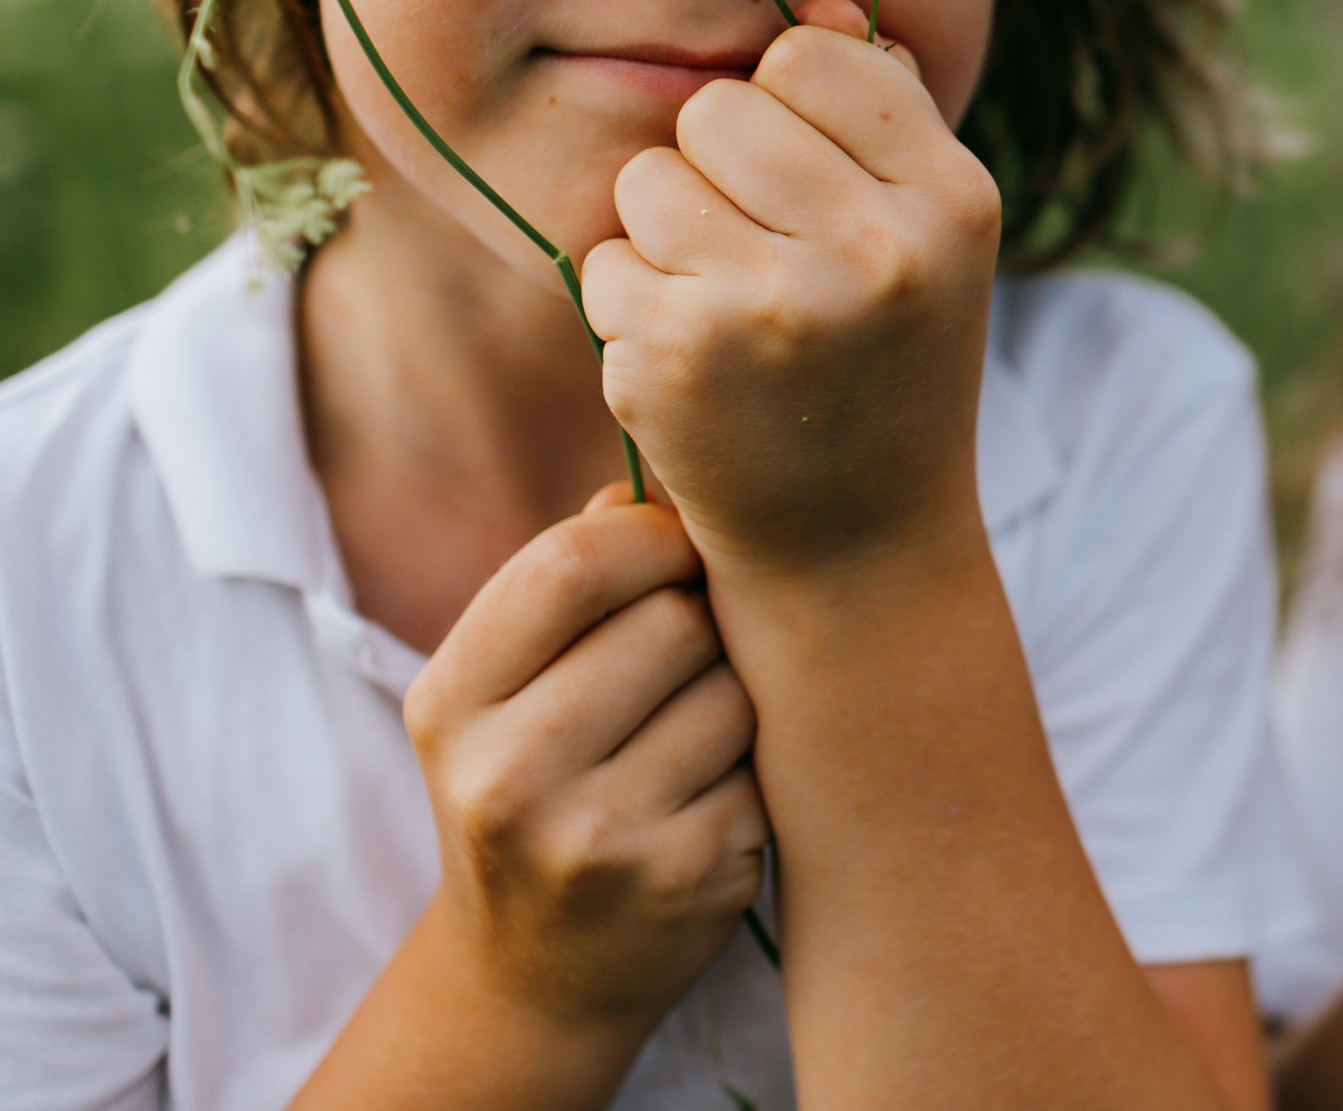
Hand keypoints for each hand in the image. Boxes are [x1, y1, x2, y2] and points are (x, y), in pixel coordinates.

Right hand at [402, 490, 769, 1036]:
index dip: (653, 538)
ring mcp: (600, 839)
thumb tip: (648, 487)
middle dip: (700, 625)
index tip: (677, 554)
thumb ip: (567, 579)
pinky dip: (757, 771)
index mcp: (452, 702)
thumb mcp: (502, 692)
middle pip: (675, 621)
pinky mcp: (689, 879)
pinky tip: (713, 800)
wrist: (531, 977)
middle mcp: (509, 776)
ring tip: (692, 736)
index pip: (575, 561)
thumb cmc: (533, 788)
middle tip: (684, 664)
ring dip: (738, 698)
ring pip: (736, 691)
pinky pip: (768, 766)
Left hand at [582, 0, 1002, 575]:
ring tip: (726, 308)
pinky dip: (628, 306)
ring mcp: (774, 304)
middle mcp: (876, 248)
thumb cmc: (888, 365)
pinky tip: (690, 362)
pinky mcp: (681, 357)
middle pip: (718, 108)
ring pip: (650, 177)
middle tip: (760, 258)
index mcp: (953, 200)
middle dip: (718, 172)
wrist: (860, 549)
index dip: (790, 115)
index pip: (812, 56)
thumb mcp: (927, 236)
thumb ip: (881, 109)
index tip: (812, 193)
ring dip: (664, 237)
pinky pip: (605, 258)